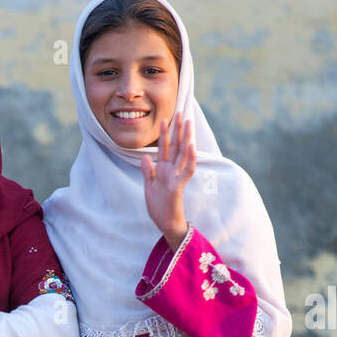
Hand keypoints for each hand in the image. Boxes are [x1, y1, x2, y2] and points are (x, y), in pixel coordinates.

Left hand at [140, 112, 195, 251]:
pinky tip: (191, 147)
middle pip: (176, 146)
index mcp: (164, 170)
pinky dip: (190, 159)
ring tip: (188, 123)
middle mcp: (172, 170)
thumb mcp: (149, 186)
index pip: (165, 147)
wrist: (165, 224)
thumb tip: (145, 156)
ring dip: (186, 138)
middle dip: (178, 129)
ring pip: (183, 154)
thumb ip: (148, 171)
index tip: (166, 118)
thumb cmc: (159, 207)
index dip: (165, 133)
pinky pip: (186, 171)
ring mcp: (177, 177)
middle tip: (182, 112)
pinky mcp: (179, 186)